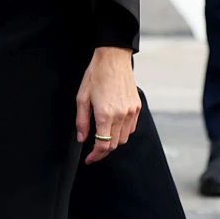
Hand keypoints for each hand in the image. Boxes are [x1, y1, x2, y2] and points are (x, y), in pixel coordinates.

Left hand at [74, 47, 140, 164]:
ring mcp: (131, 111)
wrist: (114, 58)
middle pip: (114, 145)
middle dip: (103, 151)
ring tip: (103, 138)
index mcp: (106, 114)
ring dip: (113, 142)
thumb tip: (82, 138)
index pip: (102, 145)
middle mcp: (121, 115)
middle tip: (94, 152)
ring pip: (124, 138)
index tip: (89, 159)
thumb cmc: (96, 75)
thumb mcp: (82, 98)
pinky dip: (122, 132)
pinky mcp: (137, 107)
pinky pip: (131, 128)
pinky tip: (114, 127)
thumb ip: (82, 121)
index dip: (95, 156)